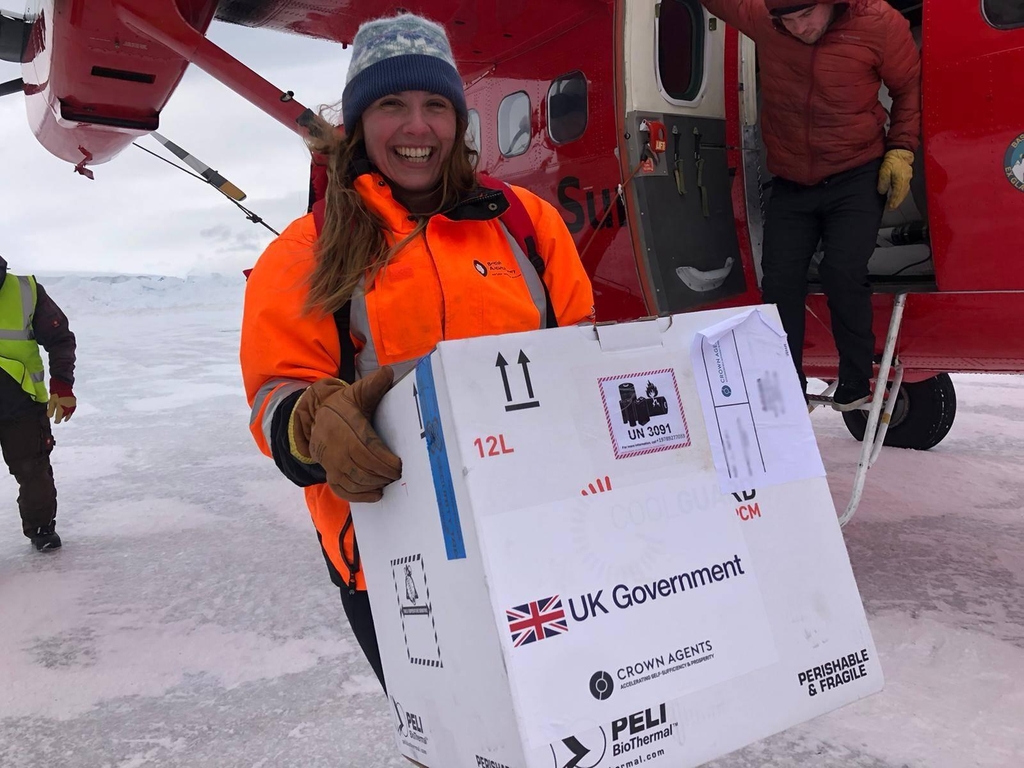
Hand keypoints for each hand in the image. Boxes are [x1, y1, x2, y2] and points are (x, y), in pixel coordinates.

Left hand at [46, 378, 75, 422]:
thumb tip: (50, 416)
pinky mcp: (74, 400)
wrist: (62, 383)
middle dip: (62, 417)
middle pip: (65, 415)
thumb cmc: (55, 392)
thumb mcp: (51, 401)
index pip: (60, 417)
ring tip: (65, 418)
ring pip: (70, 412)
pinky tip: (69, 411)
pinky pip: (72, 408)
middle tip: (59, 419)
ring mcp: (72, 403)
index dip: (57, 420)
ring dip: (67, 415)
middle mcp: (68, 407)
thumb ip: (51, 409)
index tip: (55, 422)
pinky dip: (70, 410)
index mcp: (62, 407)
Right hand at [304, 367, 401, 501]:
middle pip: (361, 467)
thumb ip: (374, 384)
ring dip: (374, 484)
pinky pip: (342, 490)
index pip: (365, 448)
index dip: (383, 460)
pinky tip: (376, 494)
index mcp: (345, 426)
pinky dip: (360, 496)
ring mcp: (330, 462)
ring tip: (389, 482)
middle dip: (383, 474)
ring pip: (353, 480)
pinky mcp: (329, 473)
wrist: (318, 417)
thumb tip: (388, 372)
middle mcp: (335, 445)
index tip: (399, 465)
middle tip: (399, 474)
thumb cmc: (345, 406)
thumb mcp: (357, 392)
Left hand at [877, 149, 914, 210]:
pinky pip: (905, 188)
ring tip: (893, 204)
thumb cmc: (892, 161)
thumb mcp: (884, 170)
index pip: (897, 194)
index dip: (893, 202)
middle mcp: (906, 180)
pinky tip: (898, 196)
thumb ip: (883, 181)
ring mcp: (908, 178)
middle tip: (891, 208)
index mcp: (901, 180)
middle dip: (896, 202)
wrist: (900, 152)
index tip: (889, 208)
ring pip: (904, 192)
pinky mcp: (908, 176)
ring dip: (899, 199)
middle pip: (902, 194)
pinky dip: (901, 194)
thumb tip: (882, 191)